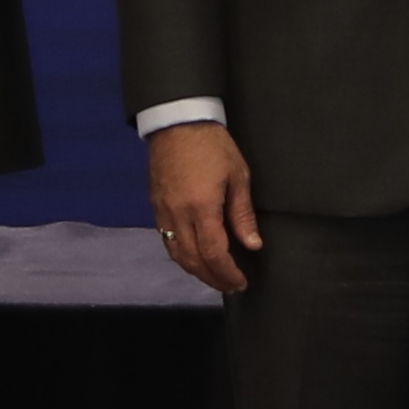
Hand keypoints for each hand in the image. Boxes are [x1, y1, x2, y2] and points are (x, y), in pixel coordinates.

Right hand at [150, 121, 262, 295]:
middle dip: (213, 278)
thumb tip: (253, 245)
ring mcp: (163, 212)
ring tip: (214, 277)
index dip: (227, 273)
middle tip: (231, 286)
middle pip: (193, 260)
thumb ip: (243, 214)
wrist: (177, 122)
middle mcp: (179, 214)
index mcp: (202, 207)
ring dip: (196, 271)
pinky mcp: (156, 207)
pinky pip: (166, 241)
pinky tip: (194, 258)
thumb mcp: (238, 175)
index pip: (214, 253)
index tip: (241, 282)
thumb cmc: (212, 145)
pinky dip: (181, 256)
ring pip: (177, 254)